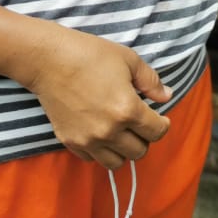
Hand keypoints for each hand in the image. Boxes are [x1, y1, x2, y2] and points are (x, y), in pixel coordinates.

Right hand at [21, 23, 172, 168]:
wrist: (50, 60)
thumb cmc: (91, 54)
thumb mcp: (129, 60)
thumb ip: (151, 81)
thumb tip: (167, 96)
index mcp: (128, 110)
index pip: (157, 132)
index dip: (163, 124)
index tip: (160, 118)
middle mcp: (109, 131)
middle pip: (139, 151)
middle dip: (144, 138)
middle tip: (140, 123)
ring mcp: (88, 139)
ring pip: (117, 162)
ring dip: (124, 150)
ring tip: (122, 133)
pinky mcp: (70, 141)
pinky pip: (93, 159)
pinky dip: (101, 151)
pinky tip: (101, 133)